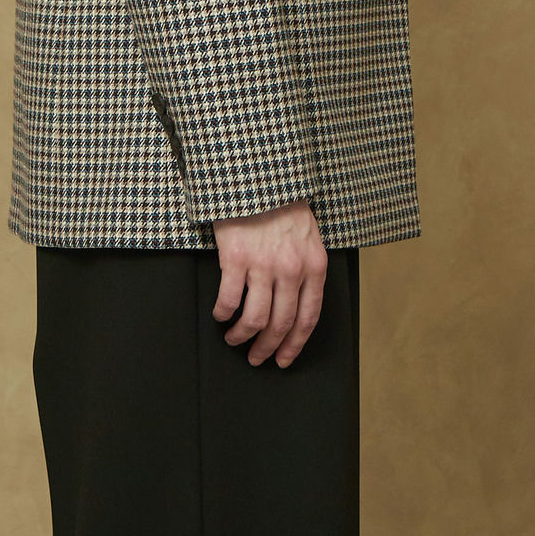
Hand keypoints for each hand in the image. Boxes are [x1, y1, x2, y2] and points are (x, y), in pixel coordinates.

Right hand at [212, 202, 326, 366]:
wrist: (259, 176)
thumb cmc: (282, 205)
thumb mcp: (309, 238)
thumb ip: (307, 270)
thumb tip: (296, 306)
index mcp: (314, 267)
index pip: (308, 317)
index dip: (295, 344)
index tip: (284, 359)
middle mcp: (292, 270)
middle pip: (281, 324)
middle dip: (268, 348)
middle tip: (257, 358)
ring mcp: (263, 265)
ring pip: (255, 318)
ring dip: (242, 336)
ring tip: (234, 339)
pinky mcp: (235, 258)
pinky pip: (228, 299)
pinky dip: (223, 314)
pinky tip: (220, 315)